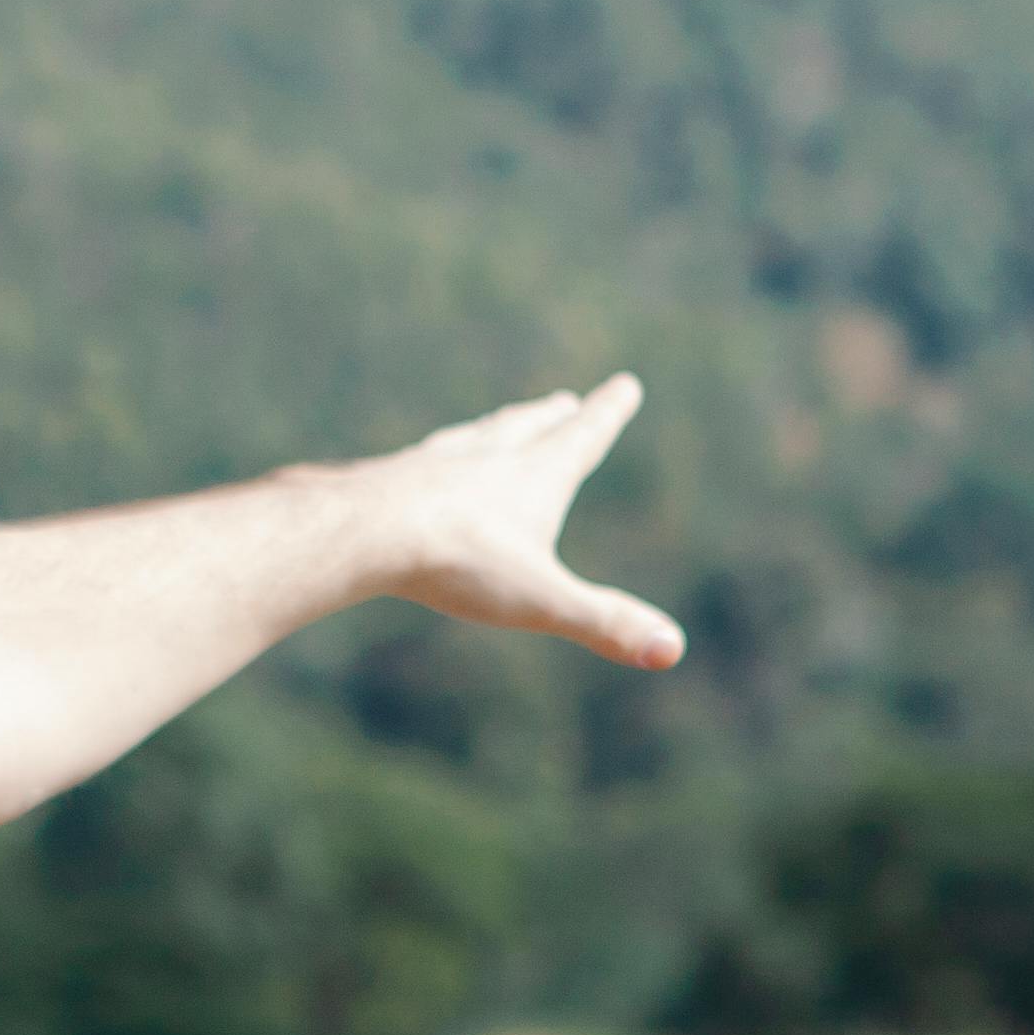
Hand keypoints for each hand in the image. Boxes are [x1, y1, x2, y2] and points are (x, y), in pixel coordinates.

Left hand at [368, 374, 682, 667]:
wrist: (361, 531)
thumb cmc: (457, 561)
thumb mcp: (540, 599)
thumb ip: (604, 623)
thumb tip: (672, 650)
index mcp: (533, 476)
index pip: (582, 437)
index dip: (607, 413)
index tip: (625, 384)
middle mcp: (486, 457)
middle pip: (526, 428)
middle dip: (551, 417)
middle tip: (565, 402)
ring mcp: (433, 463)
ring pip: (473, 438)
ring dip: (494, 430)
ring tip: (500, 426)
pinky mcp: (389, 478)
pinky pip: (418, 463)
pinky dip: (435, 460)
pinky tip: (421, 468)